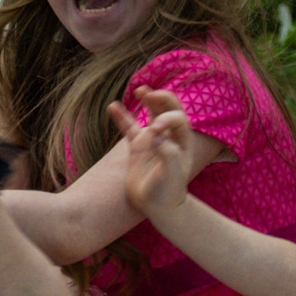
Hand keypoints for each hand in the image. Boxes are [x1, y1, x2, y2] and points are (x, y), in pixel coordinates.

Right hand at [112, 87, 198, 218]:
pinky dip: (122, 117)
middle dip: (161, 99)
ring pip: (152, 114)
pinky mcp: (138, 146)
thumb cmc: (168, 192)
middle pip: (170, 109)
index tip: (154, 130)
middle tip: (149, 94)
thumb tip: (156, 136)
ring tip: (140, 90)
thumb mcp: (172, 175)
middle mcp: (170, 136)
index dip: (165, 119)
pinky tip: (112, 106)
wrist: (157, 205)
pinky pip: (129, 128)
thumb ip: (168, 154)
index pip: (177, 119)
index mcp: (183, 140)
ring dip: (147, 100)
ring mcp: (153, 140)